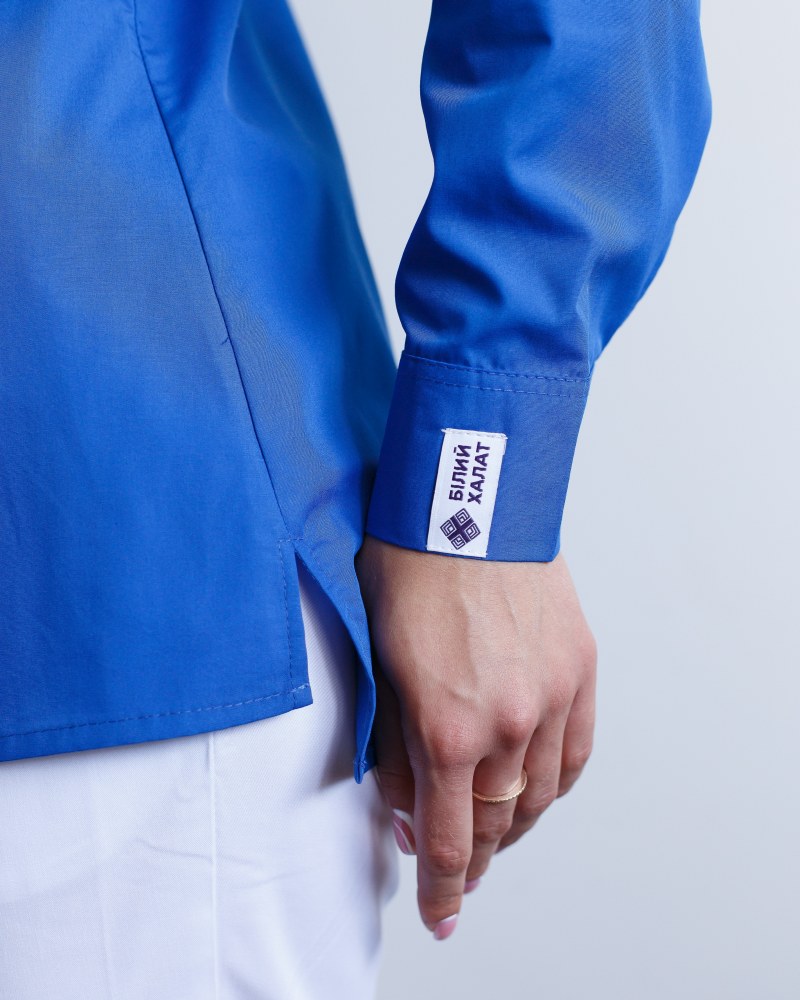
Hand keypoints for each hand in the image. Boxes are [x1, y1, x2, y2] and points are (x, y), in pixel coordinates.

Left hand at [355, 534, 596, 939]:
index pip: (449, 841)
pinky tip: (537, 790)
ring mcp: (551, 698)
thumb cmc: (408, 573)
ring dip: (515, 825)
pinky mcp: (579, 670)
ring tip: (497, 832)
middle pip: (497, 825)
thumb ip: (393, 749)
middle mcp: (506, 725)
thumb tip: (409, 808)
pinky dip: (553, 784)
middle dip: (475, 857)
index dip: (444, 889)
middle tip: (462, 869)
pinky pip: (576, 754)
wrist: (466, 506)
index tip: (442, 914)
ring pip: (540, 797)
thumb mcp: (378, 666)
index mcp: (444, 728)